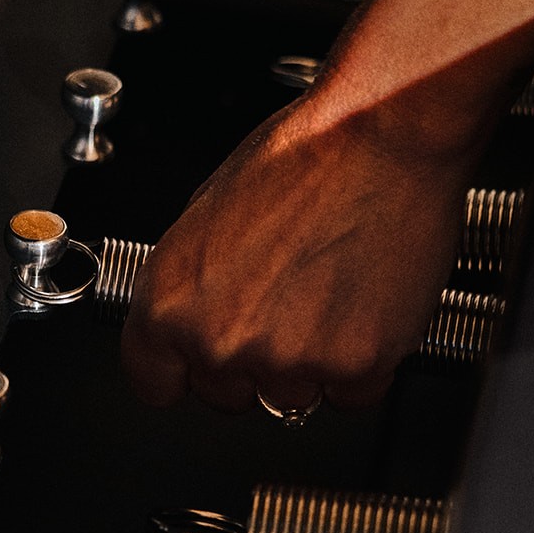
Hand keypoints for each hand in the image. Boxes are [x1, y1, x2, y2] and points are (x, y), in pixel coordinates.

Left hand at [120, 96, 476, 412]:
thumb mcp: (203, 218)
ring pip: (290, 398)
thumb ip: (189, 286)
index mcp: (168, 304)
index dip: (182, 370)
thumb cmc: (301, 158)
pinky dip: (361, 364)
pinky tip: (360, 307)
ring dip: (308, 365)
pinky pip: (350, 394)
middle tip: (282, 306)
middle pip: (225, 396)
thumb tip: (192, 319)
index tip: (198, 362)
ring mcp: (286, 360)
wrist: (380, 134)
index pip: (153, 382)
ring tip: (326, 293)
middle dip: (251, 363)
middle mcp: (219, 341)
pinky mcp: (353, 366)